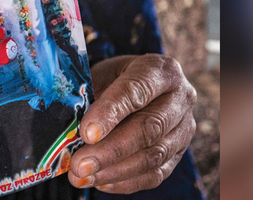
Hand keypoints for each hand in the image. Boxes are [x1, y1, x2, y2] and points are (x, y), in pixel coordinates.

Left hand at [68, 54, 196, 193]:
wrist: (138, 86)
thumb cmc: (115, 78)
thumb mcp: (103, 75)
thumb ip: (90, 97)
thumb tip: (69, 129)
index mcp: (160, 70)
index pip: (136, 91)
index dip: (110, 113)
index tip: (86, 133)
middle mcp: (180, 97)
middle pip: (149, 128)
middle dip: (111, 150)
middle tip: (80, 163)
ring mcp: (183, 128)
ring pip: (153, 156)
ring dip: (115, 170)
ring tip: (83, 176)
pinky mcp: (179, 153)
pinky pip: (155, 174)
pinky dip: (126, 181)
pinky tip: (100, 182)